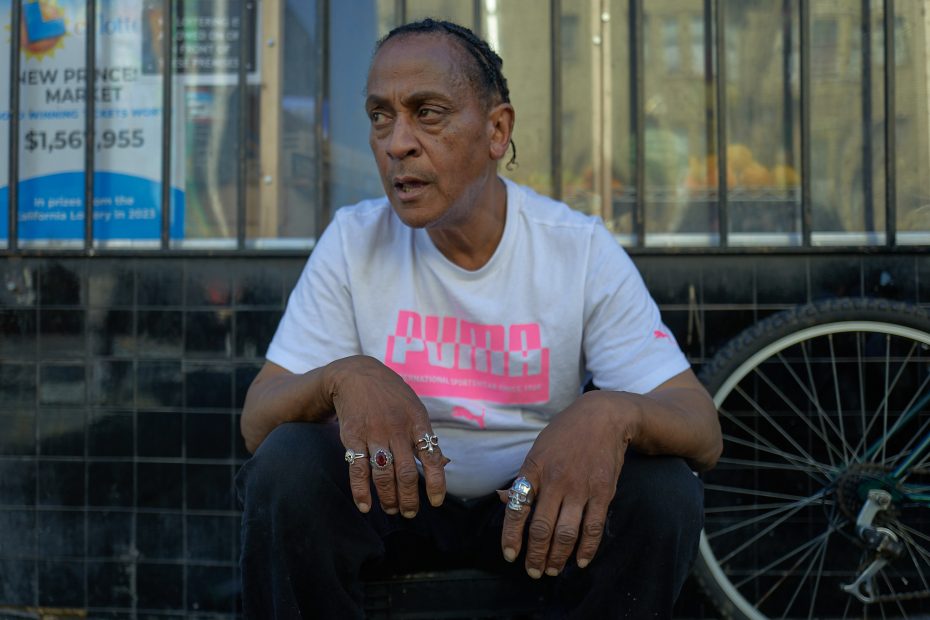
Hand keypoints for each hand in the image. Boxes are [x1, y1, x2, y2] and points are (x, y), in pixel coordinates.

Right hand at [328, 355, 446, 516]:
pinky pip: (357, 469)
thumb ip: (426, 437)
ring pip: (383, 474)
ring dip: (388, 498)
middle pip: (406, 472)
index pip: (431, 458)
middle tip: (410, 513)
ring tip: (392, 510)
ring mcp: (374, 433)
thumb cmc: (392, 396)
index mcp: (417, 422)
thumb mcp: (415, 409)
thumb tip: (442, 464)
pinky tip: (365, 506)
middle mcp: (397, 428)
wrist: (357, 375)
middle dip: (409, 498)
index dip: (435, 483)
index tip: (435, 502)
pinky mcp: (353, 437)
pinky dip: (361, 491)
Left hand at [500, 390, 636, 576]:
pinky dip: (587, 549)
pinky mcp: (603, 492)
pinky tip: (581, 561)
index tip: (510, 555)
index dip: (511, 536)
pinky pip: (593, 527)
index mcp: (534, 468)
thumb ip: (524, 477)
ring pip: (566, 533)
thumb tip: (504, 500)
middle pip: (542, 528)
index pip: (517, 509)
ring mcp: (580, 487)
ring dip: (558, 557)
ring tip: (553, 570)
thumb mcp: (537, 449)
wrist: (602, 417)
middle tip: (533, 571)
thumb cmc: (564, 434)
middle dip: (536, 555)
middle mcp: (555, 480)